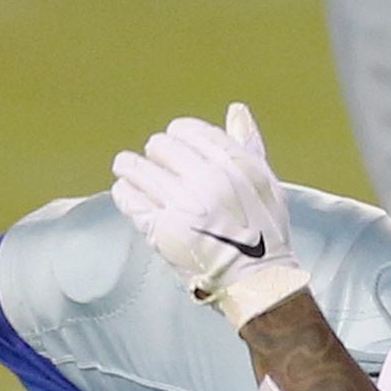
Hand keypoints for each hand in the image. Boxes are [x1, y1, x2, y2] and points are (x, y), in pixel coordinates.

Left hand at [111, 104, 309, 330]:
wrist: (257, 281)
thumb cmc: (264, 232)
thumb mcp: (266, 183)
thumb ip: (247, 144)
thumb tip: (236, 109)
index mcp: (235, 164)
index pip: (186, 129)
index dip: (178, 137)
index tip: (177, 152)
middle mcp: (208, 180)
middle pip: (159, 145)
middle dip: (157, 154)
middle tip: (159, 169)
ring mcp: (183, 205)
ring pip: (136, 166)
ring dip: (130, 168)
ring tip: (130, 173)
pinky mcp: (162, 229)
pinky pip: (128, 196)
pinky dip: (124, 192)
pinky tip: (129, 193)